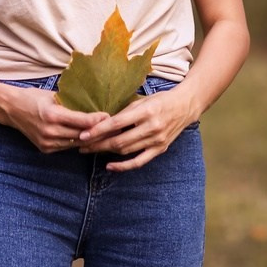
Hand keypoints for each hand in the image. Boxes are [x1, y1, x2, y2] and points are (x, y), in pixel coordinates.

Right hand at [0, 84, 108, 153]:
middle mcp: (50, 131)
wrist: (12, 109)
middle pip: (80, 135)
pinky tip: (86, 138)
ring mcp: (47, 142)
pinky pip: (66, 146)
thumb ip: (71, 103)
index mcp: (52, 114)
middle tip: (111, 127)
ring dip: (88, 139)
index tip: (108, 116)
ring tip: (103, 133)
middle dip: (96, 131)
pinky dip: (76, 141)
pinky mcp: (45, 149)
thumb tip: (92, 104)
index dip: (96, 120)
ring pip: (75, 143)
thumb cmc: (33, 97)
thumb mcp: (53, 95)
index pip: (80, 121)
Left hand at [77, 88, 196, 171]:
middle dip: (98, 144)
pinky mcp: (160, 149)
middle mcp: (151, 127)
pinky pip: (139, 161)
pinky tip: (110, 165)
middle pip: (119, 140)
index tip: (83, 134)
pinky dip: (123, 166)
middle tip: (82, 145)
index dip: (98, 130)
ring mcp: (156, 140)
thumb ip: (125, 112)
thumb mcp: (142, 100)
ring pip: (126, 151)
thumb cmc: (160, 100)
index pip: (117, 123)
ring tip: (91, 151)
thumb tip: (103, 122)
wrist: (185, 106)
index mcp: (145, 111)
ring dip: (106, 152)